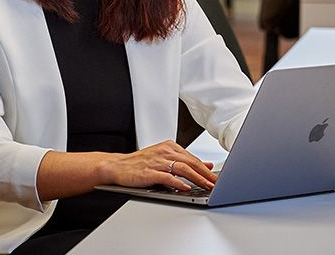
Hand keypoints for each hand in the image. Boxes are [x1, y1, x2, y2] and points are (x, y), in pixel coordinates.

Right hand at [100, 140, 215, 191]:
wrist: (117, 166)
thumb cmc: (140, 164)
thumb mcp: (164, 158)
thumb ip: (184, 161)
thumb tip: (206, 165)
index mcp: (169, 146)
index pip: (192, 158)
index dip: (206, 168)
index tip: (217, 177)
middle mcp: (165, 152)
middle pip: (190, 162)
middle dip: (206, 174)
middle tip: (217, 183)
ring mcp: (157, 162)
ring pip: (182, 169)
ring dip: (197, 178)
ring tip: (207, 186)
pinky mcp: (149, 172)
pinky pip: (167, 177)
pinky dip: (178, 183)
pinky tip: (186, 187)